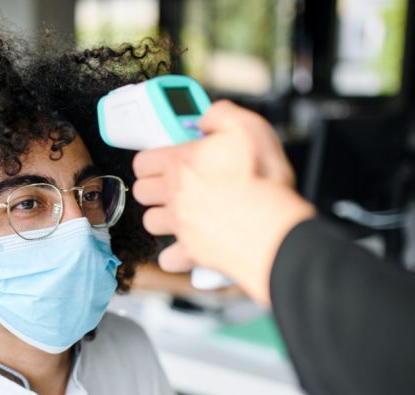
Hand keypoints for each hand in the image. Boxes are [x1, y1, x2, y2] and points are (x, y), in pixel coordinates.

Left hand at [132, 101, 314, 303]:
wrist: (273, 229)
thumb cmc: (262, 181)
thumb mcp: (247, 127)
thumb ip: (220, 115)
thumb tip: (205, 118)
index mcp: (181, 164)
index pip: (142, 160)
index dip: (151, 159)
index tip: (165, 159)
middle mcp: (174, 195)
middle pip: (141, 191)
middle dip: (153, 187)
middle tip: (172, 184)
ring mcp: (180, 225)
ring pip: (150, 222)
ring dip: (161, 218)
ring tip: (180, 213)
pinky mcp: (191, 252)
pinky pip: (167, 258)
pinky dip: (174, 255)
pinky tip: (187, 247)